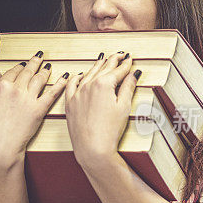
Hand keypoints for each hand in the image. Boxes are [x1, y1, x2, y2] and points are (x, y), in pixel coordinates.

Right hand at [0, 51, 68, 168]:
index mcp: (0, 86)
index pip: (12, 71)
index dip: (19, 67)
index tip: (23, 65)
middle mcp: (15, 89)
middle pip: (28, 72)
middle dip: (34, 62)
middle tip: (39, 57)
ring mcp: (28, 99)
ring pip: (40, 79)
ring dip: (45, 70)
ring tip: (49, 66)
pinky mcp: (39, 110)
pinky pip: (52, 93)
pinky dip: (60, 83)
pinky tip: (65, 77)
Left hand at [64, 51, 141, 171]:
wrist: (92, 147)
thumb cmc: (109, 130)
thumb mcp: (124, 106)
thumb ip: (128, 87)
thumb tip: (133, 74)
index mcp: (103, 84)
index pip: (118, 70)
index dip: (125, 64)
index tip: (129, 58)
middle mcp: (88, 85)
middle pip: (103, 68)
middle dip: (113, 60)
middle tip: (120, 54)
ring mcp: (77, 93)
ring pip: (88, 74)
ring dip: (97, 66)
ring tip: (103, 59)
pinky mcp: (70, 103)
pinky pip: (71, 85)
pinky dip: (77, 77)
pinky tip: (80, 75)